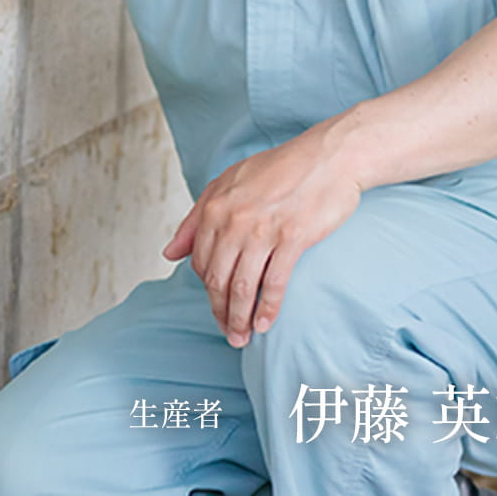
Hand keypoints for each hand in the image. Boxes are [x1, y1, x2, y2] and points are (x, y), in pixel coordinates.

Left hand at [163, 127, 364, 346]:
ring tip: (240, 338)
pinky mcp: (293, 238)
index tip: (216, 305)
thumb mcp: (226, 184)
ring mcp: (262, 231)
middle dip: (219, 312)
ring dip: (238, 318)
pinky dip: (267, 309)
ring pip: (242, 286)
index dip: (207, 289)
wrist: (327, 157)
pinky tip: (264, 325)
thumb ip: (195, 219)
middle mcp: (233, 221)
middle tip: (226, 334)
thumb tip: (169, 254)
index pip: (201, 262)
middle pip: (218, 279)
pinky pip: (274, 283)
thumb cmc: (278, 170)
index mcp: (213, 207)